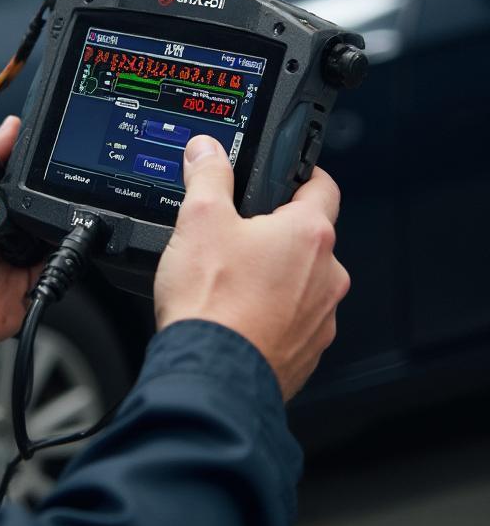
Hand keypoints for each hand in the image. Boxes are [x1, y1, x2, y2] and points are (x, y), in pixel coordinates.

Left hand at [0, 116, 38, 354]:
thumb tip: (11, 125)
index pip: (30, 179)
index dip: (41, 168)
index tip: (54, 152)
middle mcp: (16, 226)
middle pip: (50, 204)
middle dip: (51, 198)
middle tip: (41, 197)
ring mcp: (27, 254)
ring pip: (60, 233)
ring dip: (53, 228)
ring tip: (36, 227)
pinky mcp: (37, 281)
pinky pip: (61, 267)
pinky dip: (59, 258)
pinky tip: (46, 251)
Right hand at [154, 136, 349, 400]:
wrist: (212, 374)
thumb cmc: (212, 302)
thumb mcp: (199, 218)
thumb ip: (208, 175)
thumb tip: (208, 150)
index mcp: (309, 235)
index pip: (323, 186)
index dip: (302, 174)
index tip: (286, 174)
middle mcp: (327, 275)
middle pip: (307, 237)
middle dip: (275, 231)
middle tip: (234, 233)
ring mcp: (320, 318)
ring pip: (301, 281)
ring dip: (274, 276)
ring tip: (228, 280)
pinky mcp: (306, 352)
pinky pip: (292, 320)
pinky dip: (269, 314)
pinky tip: (234, 315)